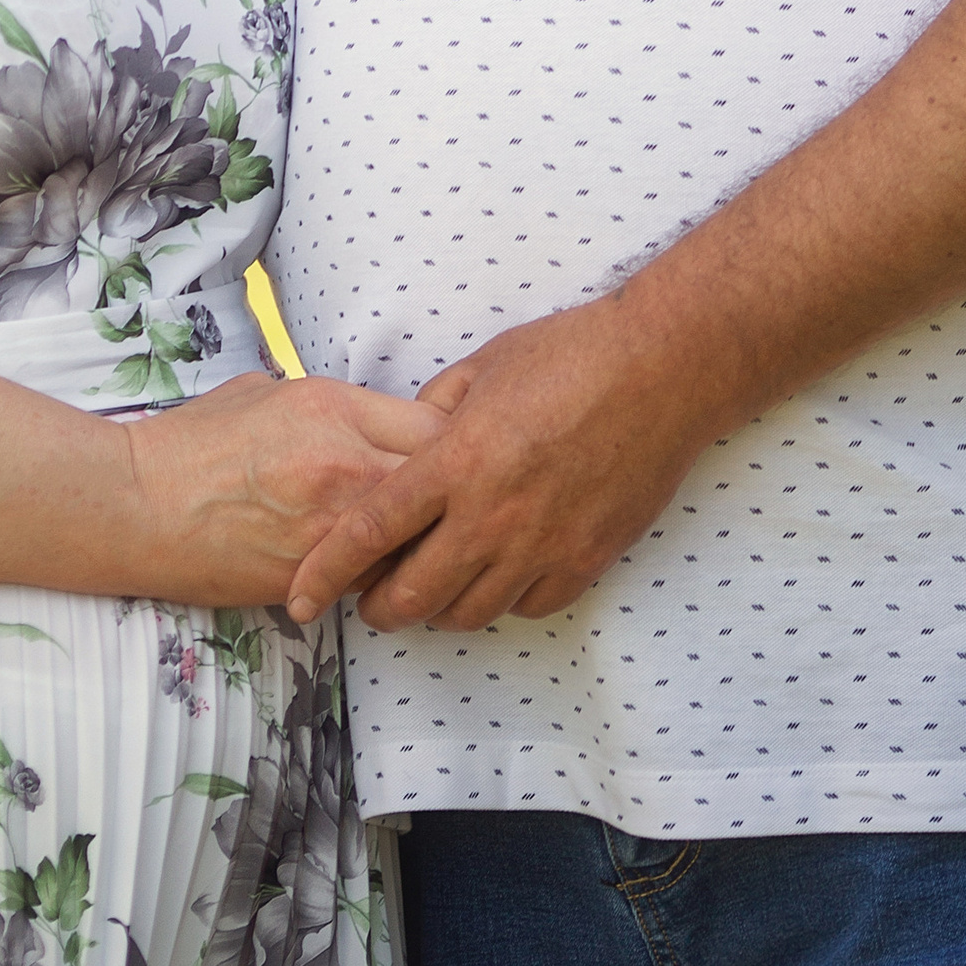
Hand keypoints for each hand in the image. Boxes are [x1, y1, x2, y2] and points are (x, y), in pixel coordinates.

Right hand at [120, 372, 442, 609]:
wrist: (137, 506)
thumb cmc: (194, 443)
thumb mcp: (269, 393)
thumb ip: (333, 406)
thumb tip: (371, 418)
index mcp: (332, 407)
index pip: (435, 424)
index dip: (452, 439)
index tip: (449, 449)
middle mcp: (343, 465)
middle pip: (443, 483)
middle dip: (453, 493)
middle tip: (453, 500)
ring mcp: (331, 528)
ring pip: (418, 540)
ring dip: (424, 540)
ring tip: (423, 539)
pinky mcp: (313, 579)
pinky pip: (374, 578)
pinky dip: (382, 574)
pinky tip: (374, 568)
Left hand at [283, 300, 712, 635]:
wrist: (663, 370)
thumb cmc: (573, 353)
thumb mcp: (486, 366)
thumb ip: (435, 410)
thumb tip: (407, 435)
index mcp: (457, 460)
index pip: (370, 531)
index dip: (325, 571)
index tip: (302, 597)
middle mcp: (493, 514)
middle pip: (412, 595)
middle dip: (377, 608)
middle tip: (368, 601)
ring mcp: (542, 545)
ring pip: (468, 612)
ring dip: (438, 608)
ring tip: (431, 587)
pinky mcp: (586, 561)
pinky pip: (527, 606)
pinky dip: (502, 600)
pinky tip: (497, 575)